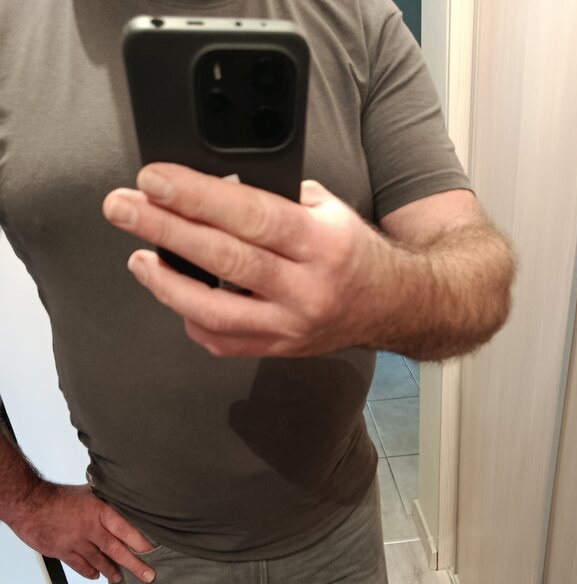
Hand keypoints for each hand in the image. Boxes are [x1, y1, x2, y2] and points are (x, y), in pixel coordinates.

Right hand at [10, 482, 156, 583]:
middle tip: (148, 575)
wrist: (28, 503)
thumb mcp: (86, 492)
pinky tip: (97, 575)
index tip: (152, 551)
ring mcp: (76, 542)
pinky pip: (79, 565)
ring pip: (99, 561)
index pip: (125, 529)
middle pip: (116, 550)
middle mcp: (90, 529)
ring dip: (112, 571)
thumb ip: (104, 499)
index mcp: (99, 512)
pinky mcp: (62, 552)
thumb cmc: (56, 496)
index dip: (140, 542)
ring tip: (121, 578)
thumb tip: (120, 495)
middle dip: (134, 564)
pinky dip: (89, 571)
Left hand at [103, 164, 389, 357]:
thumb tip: (211, 185)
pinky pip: (224, 342)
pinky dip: (192, 318)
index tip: (154, 180)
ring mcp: (291, 326)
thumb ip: (275, 200)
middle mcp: (307, 289)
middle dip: (165, 230)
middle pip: (224, 259)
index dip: (197, 196)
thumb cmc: (351, 252)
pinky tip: (176, 294)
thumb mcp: (327, 210)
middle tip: (123, 209)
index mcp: (321, 243)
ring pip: (216, 312)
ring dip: (168, 284)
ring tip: (140, 259)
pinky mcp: (280, 349)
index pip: (251, 215)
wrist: (390, 304)